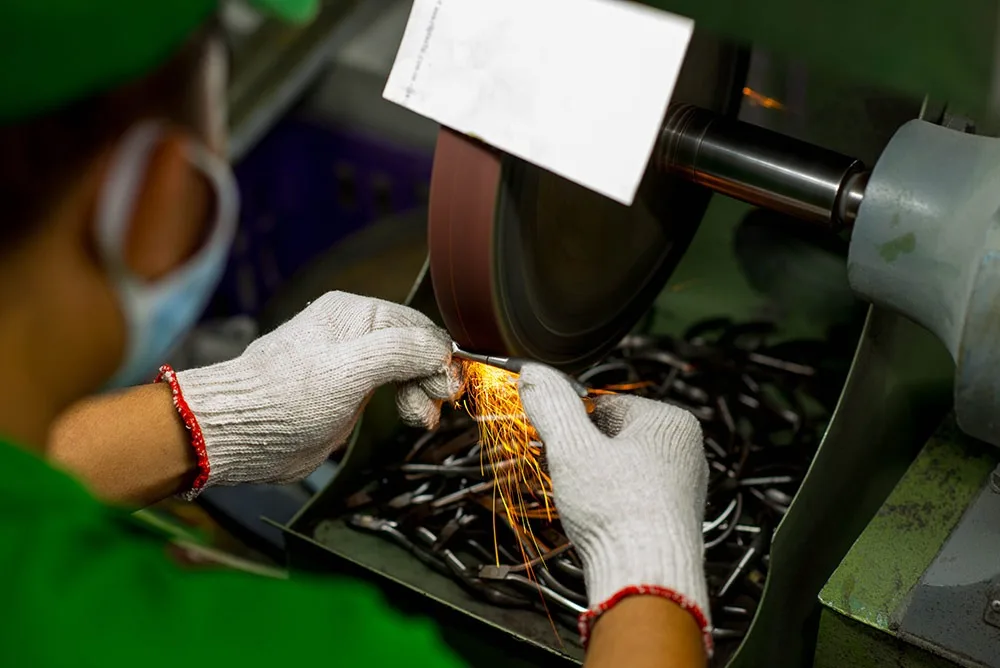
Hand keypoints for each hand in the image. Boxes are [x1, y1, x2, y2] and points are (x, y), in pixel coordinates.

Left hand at [174, 292, 459, 492]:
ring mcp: (351, 365)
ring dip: (422, 395)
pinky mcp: (347, 395)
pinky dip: (407, 405)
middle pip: (416, 350)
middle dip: (432, 377)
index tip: (450, 384)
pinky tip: (411, 417)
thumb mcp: (350, 368)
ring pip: (408, 373)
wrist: (241, 433)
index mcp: (355, 314)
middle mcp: (356, 335)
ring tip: (420, 417)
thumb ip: (401, 352)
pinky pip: (392, 392)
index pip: (418, 326)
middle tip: (437, 402)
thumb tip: (442, 350)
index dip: (439, 355)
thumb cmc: (283, 395)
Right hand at [518, 364, 710, 646]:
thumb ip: (552, 406)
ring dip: (592, 481)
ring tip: (582, 502)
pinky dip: (610, 505)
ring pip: (620, 470)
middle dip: (580, 455)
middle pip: (612, 438)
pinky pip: (632, 498)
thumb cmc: (618, 511)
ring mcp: (682, 487)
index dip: (571, 426)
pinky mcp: (673, 519)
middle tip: (565, 475)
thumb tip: (534, 374)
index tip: (553, 443)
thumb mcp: (572, 447)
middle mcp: (685, 451)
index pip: (605, 405)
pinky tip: (599, 521)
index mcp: (670, 422)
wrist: (646, 578)